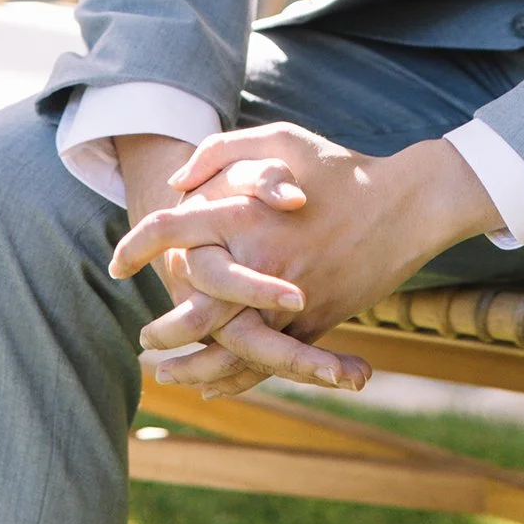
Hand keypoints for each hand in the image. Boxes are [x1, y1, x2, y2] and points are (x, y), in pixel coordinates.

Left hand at [120, 122, 498, 396]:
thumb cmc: (340, 167)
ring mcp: (290, 299)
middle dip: (162, 329)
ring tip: (167, 373)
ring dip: (193, 365)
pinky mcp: (315, 324)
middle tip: (144, 340)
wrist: (407, 205)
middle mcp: (261, 261)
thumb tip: (177, 183)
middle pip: (192, 307)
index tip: (116, 264)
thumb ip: (222, 151)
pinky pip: (267, 360)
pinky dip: (238, 377)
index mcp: (244, 213)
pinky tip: (215, 384)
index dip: (134, 246)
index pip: (170, 230)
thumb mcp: (282, 140)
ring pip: (228, 346)